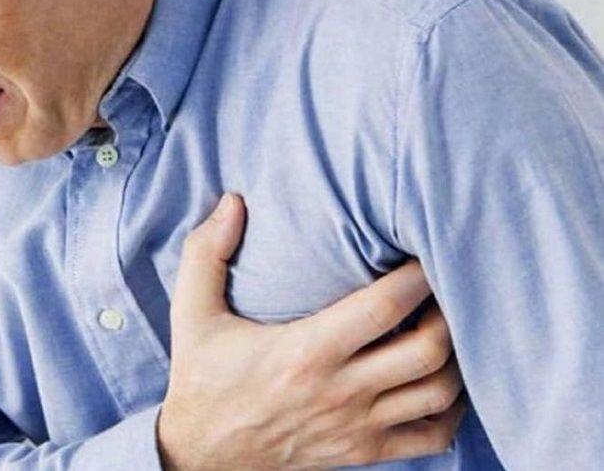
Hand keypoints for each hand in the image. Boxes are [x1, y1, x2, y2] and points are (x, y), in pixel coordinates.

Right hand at [157, 193, 465, 469]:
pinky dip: (450, 409)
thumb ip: (206, 253)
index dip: (417, 275)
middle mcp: (340, 391)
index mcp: (304, 351)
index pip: (384, 307)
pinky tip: (437, 381)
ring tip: (445, 326)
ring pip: (439, 393)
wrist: (200, 454)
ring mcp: (356, 427)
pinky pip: (433, 436)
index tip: (422, 247)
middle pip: (429, 349)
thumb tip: (232, 202)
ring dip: (455, 357)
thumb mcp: (192, 314)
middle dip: (449, 311)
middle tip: (442, 286)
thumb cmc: (202, 377)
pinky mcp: (362, 453)